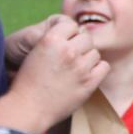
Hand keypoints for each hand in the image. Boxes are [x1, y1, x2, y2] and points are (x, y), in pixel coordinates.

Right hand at [8, 15, 107, 129]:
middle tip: (71, 58)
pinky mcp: (89, 82)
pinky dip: (97, 70)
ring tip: (75, 69)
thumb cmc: (28, 82)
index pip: (72, 25)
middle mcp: (67, 50)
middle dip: (80, 46)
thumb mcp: (36, 52)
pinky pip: (104, 66)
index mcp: (51, 40)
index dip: (70, 34)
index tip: (65, 43)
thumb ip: (55, 40)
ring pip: (95, 52)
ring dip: (88, 59)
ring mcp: (80, 67)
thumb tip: (77, 31)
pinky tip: (86, 75)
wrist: (28, 108)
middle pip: (87, 38)